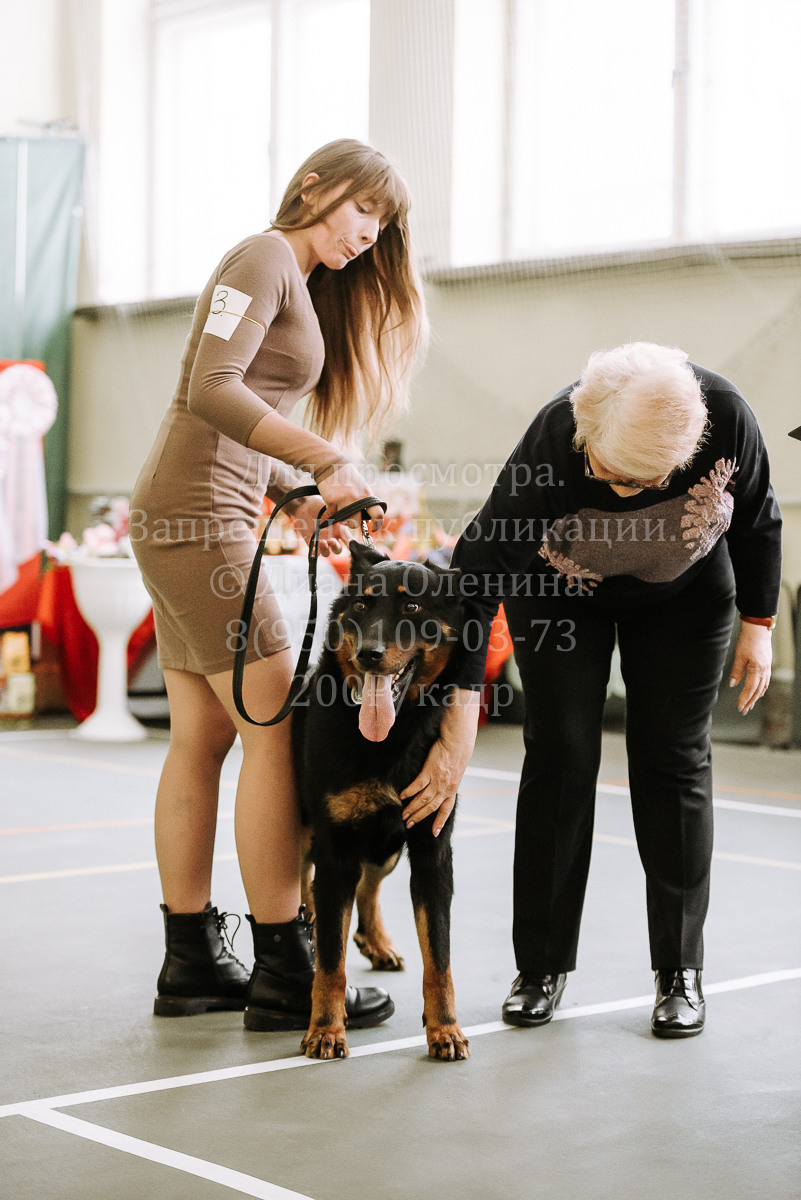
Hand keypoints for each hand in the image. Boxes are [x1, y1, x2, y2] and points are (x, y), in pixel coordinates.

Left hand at [290, 496, 350, 556]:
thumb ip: (341, 517)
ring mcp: (322, 541)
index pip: (349, 541)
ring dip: (325, 549)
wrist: (305, 506)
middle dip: (336, 547)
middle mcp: (332, 538)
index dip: (352, 545)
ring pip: (326, 553)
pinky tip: (315, 544)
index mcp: (340, 530)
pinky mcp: (312, 543)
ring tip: (322, 541)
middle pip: (337, 549)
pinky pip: (315, 552)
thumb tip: (352, 520)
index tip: (352, 545)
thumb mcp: (332, 510)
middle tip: (332, 540)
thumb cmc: (319, 506)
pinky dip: (315, 551)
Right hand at [317, 462, 383, 532]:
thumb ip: (365, 501)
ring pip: (344, 521)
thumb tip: (368, 519)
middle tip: (351, 518)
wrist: (330, 465)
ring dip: (342, 517)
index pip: (378, 514)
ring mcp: (344, 501)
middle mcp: (356, 499)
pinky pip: (333, 514)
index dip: (377, 524)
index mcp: (366, 495)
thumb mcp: (361, 487)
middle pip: (357, 523)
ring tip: (340, 505)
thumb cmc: (347, 476)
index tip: (374, 529)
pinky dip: (332, 510)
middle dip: (354, 523)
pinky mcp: (332, 502)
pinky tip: (332, 500)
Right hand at [400, 690, 480, 835]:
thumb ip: (448, 781)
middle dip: (419, 817)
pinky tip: (402, 796)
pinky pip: (417, 785)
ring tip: (403, 815)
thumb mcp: (455, 772)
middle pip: (430, 807)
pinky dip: (409, 792)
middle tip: (409, 825)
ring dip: (412, 808)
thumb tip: (442, 786)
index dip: (440, 821)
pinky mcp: (429, 771)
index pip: (446, 810)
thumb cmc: (456, 755)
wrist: (457, 743)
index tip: (434, 833)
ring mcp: (437, 781)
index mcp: (452, 790)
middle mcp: (445, 789)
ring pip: (423, 799)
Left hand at [729, 622, 772, 714]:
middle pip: (758, 690)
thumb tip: (732, 684)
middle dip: (750, 701)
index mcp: (757, 670)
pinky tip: (758, 691)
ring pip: (763, 686)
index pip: (750, 689)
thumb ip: (737, 671)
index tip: (740, 707)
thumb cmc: (748, 640)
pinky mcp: (767, 664)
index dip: (744, 699)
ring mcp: (767, 667)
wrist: (759, 628)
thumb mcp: (739, 656)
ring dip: (756, 696)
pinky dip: (762, 688)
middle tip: (744, 710)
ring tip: (750, 704)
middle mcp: (764, 670)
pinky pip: (766, 680)